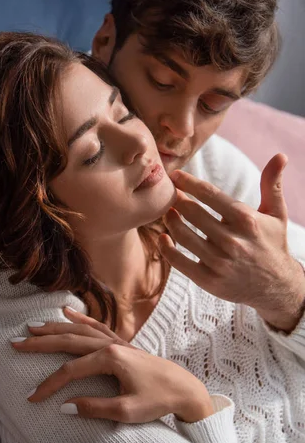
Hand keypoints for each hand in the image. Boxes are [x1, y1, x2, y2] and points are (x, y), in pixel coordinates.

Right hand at [12, 307, 213, 423]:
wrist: (184, 388)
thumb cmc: (158, 400)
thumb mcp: (127, 411)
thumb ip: (95, 408)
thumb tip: (64, 407)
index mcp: (110, 358)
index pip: (70, 370)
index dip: (49, 385)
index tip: (32, 398)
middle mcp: (111, 344)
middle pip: (68, 341)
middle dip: (40, 342)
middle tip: (15, 342)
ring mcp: (116, 341)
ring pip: (79, 331)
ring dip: (55, 328)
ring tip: (32, 327)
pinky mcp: (122, 343)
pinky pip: (97, 326)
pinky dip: (80, 319)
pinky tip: (67, 313)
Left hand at [160, 154, 304, 331]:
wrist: (276, 287)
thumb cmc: (272, 244)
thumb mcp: (276, 214)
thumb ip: (271, 184)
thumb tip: (280, 155)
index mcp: (246, 220)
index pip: (210, 195)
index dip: (189, 183)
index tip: (175, 175)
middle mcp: (232, 241)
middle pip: (192, 213)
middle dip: (177, 200)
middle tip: (170, 195)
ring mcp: (219, 262)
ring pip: (183, 235)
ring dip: (170, 221)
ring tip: (168, 213)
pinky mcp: (209, 280)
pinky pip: (179, 261)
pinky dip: (166, 248)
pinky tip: (163, 237)